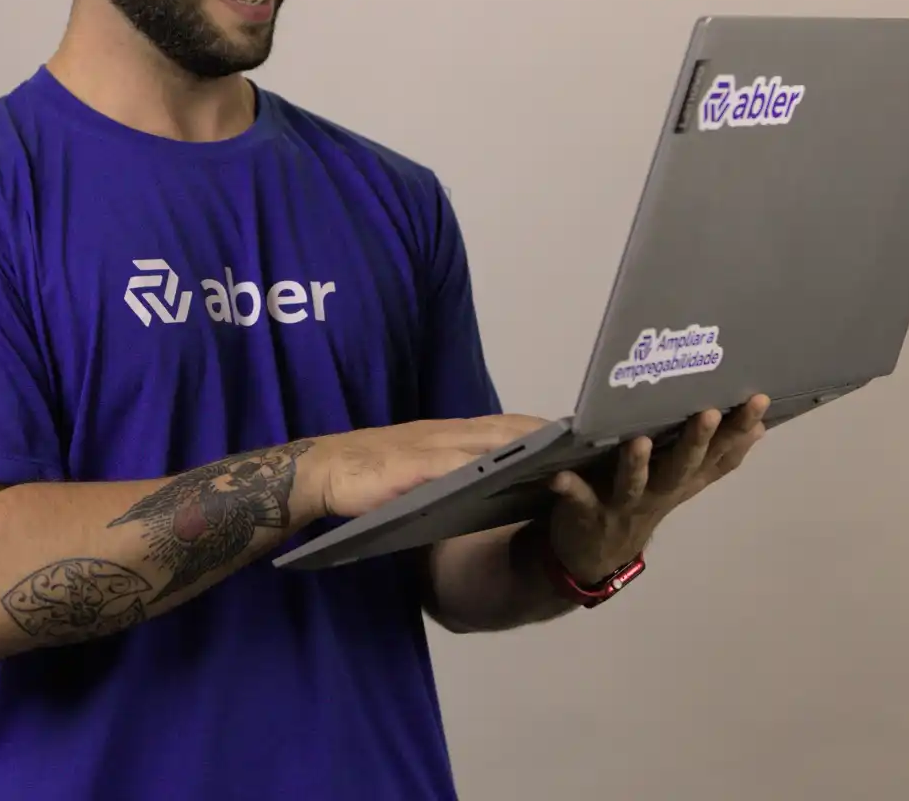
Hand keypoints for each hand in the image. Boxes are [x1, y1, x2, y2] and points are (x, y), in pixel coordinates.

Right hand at [306, 414, 551, 520]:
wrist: (321, 471)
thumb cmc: (366, 474)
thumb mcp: (414, 470)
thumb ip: (445, 472)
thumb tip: (481, 484)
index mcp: (444, 434)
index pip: (501, 425)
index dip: (537, 428)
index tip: (573, 433)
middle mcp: (445, 434)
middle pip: (506, 427)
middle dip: (546, 432)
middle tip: (587, 440)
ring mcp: (433, 448)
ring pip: (492, 440)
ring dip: (530, 444)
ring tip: (567, 453)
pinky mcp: (420, 467)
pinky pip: (464, 464)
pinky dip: (494, 466)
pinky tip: (516, 475)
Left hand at [544, 394, 769, 583]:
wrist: (596, 555)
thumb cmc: (642, 502)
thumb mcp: (683, 483)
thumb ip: (716, 458)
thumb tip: (759, 427)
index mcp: (682, 480)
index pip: (718, 454)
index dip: (739, 430)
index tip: (760, 399)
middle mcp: (658, 492)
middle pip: (681, 467)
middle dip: (696, 441)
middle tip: (709, 413)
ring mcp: (623, 504)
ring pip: (633, 484)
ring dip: (636, 464)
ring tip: (639, 441)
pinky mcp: (587, 512)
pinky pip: (578, 498)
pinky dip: (569, 488)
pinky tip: (559, 477)